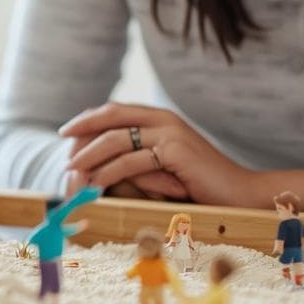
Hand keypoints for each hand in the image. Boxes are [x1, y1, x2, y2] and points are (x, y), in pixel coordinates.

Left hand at [60, 103, 266, 205]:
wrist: (240, 192)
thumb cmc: (201, 183)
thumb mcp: (165, 166)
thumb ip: (139, 159)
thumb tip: (102, 166)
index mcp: (160, 117)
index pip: (115, 110)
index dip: (88, 118)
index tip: (67, 132)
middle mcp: (163, 119)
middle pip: (110, 116)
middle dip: (82, 129)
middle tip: (63, 145)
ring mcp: (169, 133)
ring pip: (116, 138)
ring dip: (89, 155)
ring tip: (71, 170)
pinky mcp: (174, 152)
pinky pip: (131, 160)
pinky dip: (109, 171)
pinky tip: (95, 182)